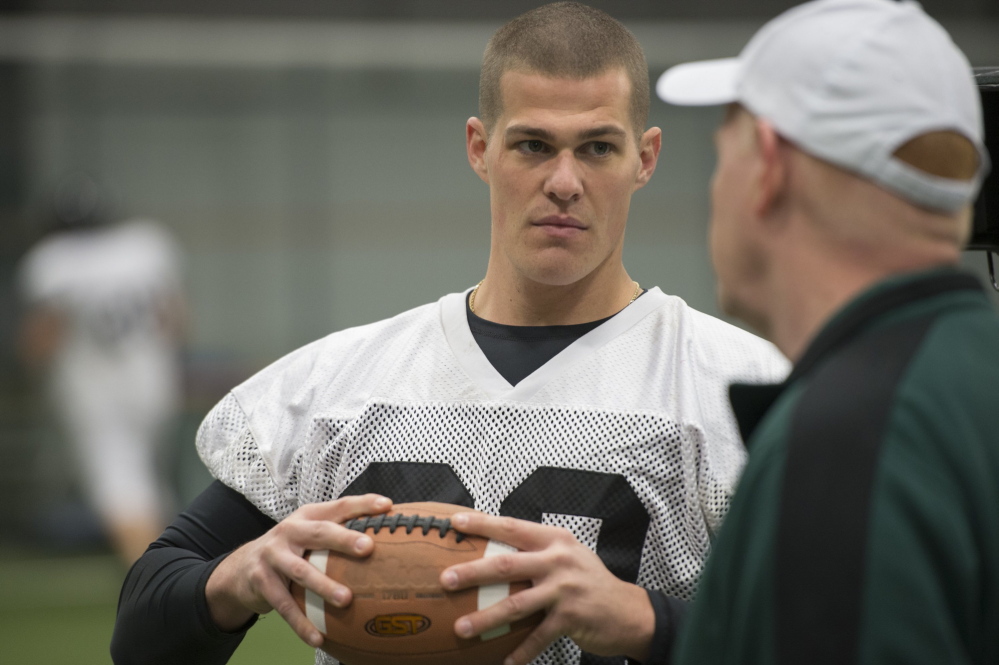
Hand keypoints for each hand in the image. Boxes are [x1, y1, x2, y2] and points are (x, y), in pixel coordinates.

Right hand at [205, 494, 391, 647]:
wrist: (240, 569)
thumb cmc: (290, 550)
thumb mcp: (309, 534)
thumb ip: (338, 532)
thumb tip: (385, 540)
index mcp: (308, 516)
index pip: (339, 506)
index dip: (363, 504)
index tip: (387, 506)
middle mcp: (290, 531)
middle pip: (319, 532)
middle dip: (344, 539)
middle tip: (368, 548)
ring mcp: (273, 555)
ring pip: (301, 571)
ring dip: (324, 586)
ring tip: (346, 600)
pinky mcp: (262, 582)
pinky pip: (285, 605)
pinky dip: (301, 623)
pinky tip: (318, 637)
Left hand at [439, 512, 653, 664]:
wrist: (629, 610)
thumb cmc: (590, 581)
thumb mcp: (568, 555)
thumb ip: (538, 551)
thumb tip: (495, 550)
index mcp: (554, 540)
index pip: (513, 527)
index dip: (483, 523)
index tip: (455, 522)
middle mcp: (558, 561)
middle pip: (507, 564)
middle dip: (473, 572)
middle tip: (446, 579)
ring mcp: (564, 589)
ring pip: (516, 604)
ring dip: (486, 618)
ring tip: (462, 628)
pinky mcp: (570, 618)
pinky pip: (538, 637)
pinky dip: (520, 652)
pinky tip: (505, 662)